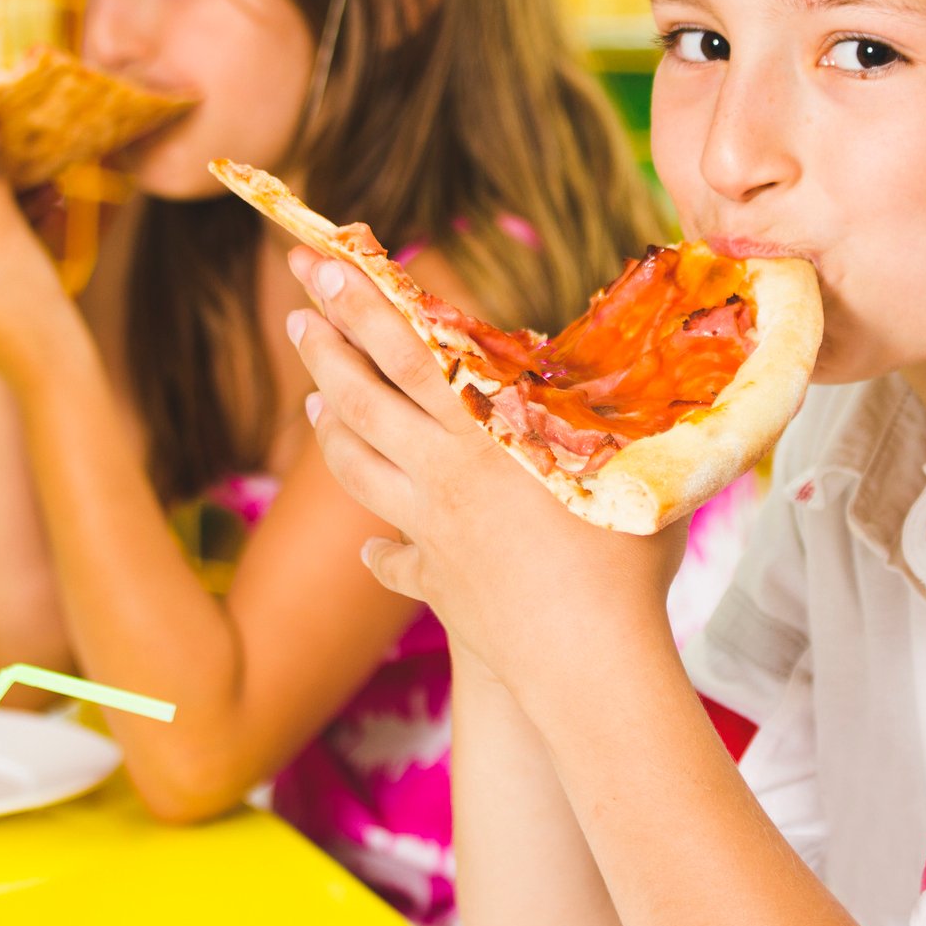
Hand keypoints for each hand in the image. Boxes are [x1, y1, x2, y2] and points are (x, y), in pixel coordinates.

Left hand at [284, 248, 686, 701]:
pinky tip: (373, 551)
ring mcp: (430, 527)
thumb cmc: (627, 554)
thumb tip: (616, 366)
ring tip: (311, 396)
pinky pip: (395, 559)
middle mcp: (444, 473)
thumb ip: (605, 412)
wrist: (591, 661)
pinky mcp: (435, 581)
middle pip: (364, 397)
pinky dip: (382, 550)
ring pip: (358, 465)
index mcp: (487, 431)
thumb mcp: (626, 460)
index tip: (327, 264)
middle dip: (328, 345)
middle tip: (298, 308)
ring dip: (329, 424)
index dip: (367, 303)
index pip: (411, 349)